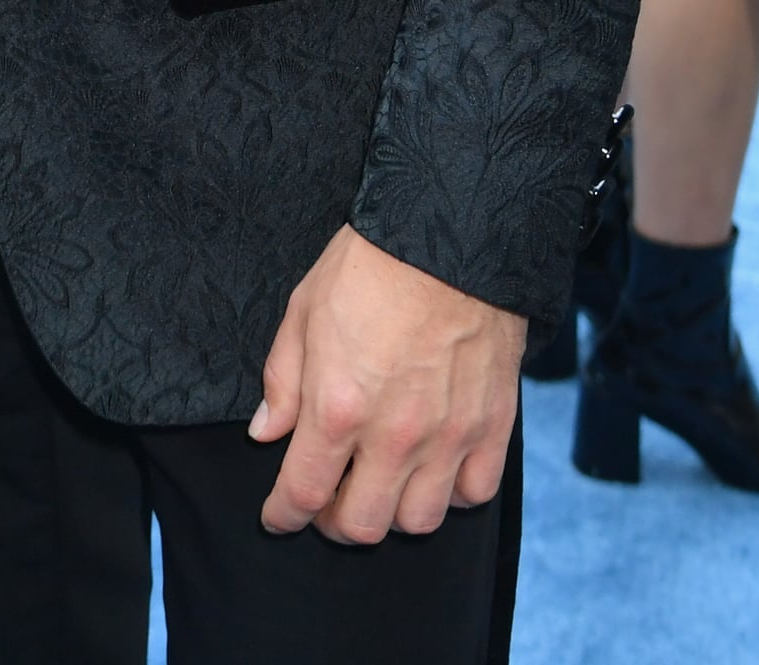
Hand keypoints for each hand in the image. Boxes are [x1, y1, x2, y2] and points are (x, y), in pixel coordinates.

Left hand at [252, 224, 523, 541]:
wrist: (449, 232)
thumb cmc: (370, 263)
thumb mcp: (303, 308)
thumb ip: (282, 380)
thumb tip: (266, 433)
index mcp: (338, 407)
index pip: (303, 494)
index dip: (283, 516)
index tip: (276, 516)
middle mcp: (394, 436)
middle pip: (361, 526)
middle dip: (333, 522)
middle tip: (327, 499)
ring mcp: (448, 436)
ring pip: (418, 521)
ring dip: (392, 512)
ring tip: (380, 483)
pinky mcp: (492, 426)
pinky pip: (474, 493)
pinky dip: (451, 493)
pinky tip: (433, 467)